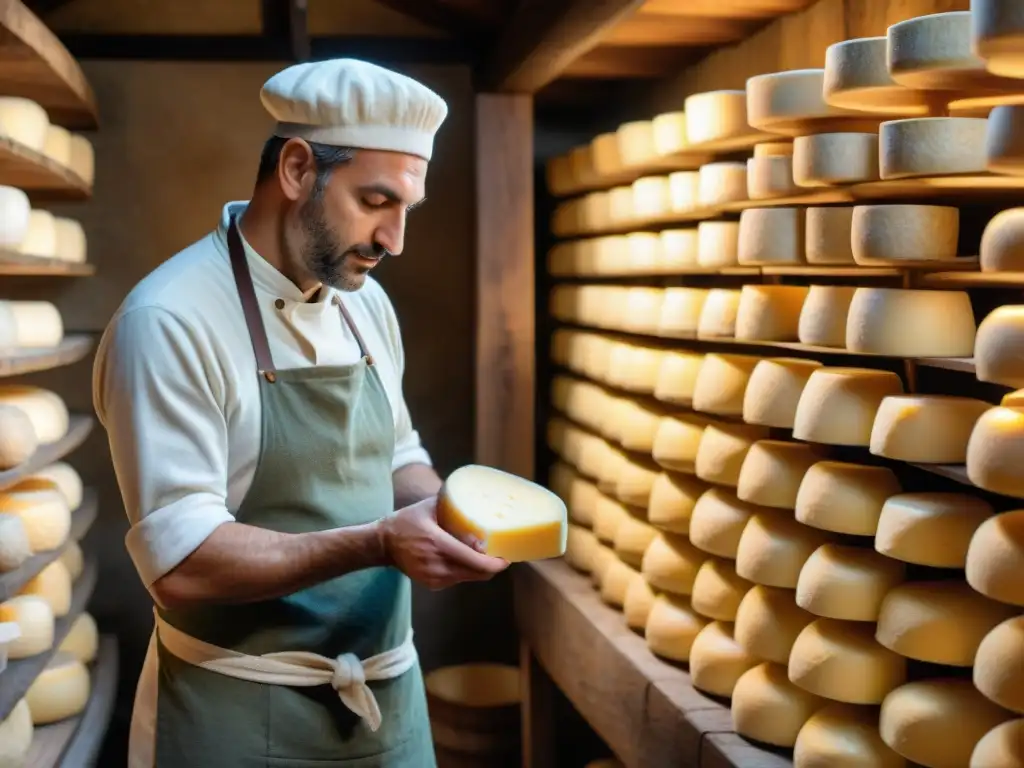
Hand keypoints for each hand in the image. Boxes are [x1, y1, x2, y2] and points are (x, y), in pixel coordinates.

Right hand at [378, 496, 508, 589]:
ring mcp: (434, 578)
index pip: (475, 562)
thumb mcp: (428, 506)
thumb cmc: (406, 521)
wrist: (383, 544)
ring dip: (479, 568)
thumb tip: (476, 494)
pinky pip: (458, 579)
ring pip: (469, 578)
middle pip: (477, 574)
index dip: (495, 563)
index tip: (506, 557)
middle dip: (492, 566)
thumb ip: (452, 502)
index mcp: (438, 544)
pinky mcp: (432, 584)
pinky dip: (466, 570)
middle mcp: (437, 565)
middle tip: (500, 554)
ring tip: (483, 554)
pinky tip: (465, 558)